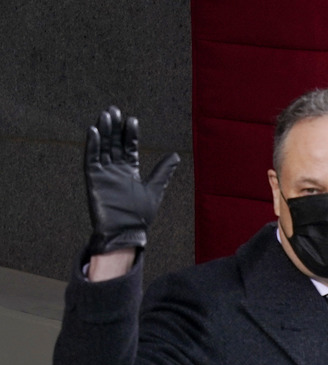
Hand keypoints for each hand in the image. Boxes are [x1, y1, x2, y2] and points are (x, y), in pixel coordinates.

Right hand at [84, 106, 179, 254]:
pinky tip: (94, 131)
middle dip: (115, 127)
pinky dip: (92, 146)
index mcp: (130, 171)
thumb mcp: (155, 190)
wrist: (126, 232)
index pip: (129, 147)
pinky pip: (91, 159)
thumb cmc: (140, 215)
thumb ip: (163, 172)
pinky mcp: (94, 179)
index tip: (132, 119)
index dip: (130, 133)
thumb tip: (176, 156)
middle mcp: (116, 169)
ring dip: (104, 131)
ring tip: (105, 115)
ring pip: (103, 147)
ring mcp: (104, 173)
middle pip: (114, 143)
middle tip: (114, 110)